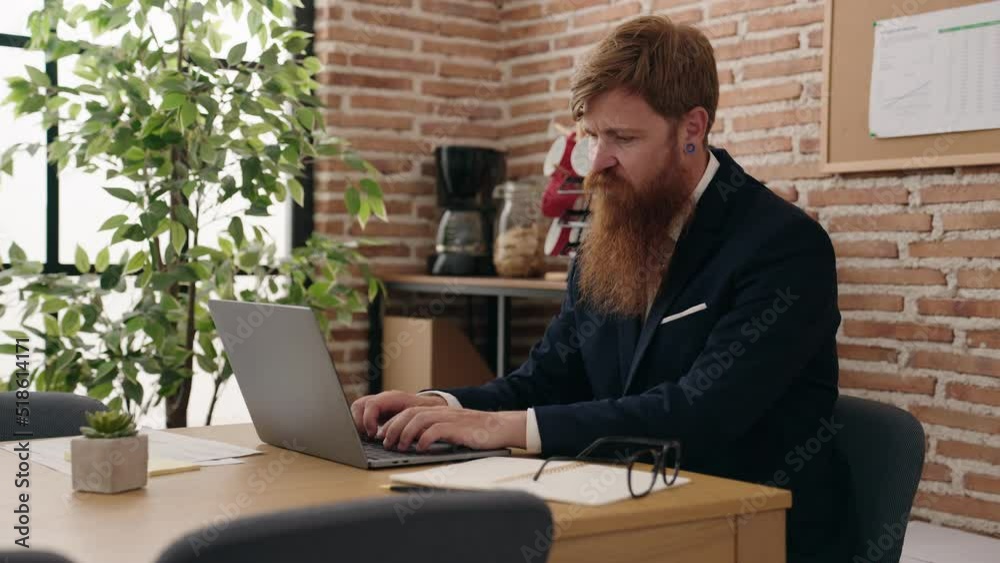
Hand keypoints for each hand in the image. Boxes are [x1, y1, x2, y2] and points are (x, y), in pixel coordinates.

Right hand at [350, 391, 446, 437]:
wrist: (429, 406)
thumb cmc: (427, 413)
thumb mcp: (423, 420)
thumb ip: (415, 428)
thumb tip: (411, 439)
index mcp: (394, 398)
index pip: (373, 404)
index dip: (369, 419)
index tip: (372, 434)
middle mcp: (383, 398)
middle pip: (360, 405)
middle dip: (358, 422)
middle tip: (366, 437)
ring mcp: (378, 403)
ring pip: (357, 408)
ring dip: (357, 424)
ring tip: (364, 437)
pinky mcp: (375, 410)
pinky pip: (360, 414)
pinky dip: (360, 425)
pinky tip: (366, 436)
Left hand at [380, 407, 526, 451]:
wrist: (500, 427)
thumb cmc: (476, 432)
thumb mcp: (452, 428)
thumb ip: (434, 430)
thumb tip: (413, 442)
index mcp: (438, 411)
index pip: (409, 411)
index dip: (393, 422)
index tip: (383, 435)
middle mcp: (442, 412)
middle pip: (410, 413)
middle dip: (394, 428)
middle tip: (386, 443)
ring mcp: (450, 418)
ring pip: (420, 419)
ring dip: (406, 433)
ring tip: (400, 446)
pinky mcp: (459, 428)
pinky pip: (437, 430)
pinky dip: (425, 439)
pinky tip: (421, 448)